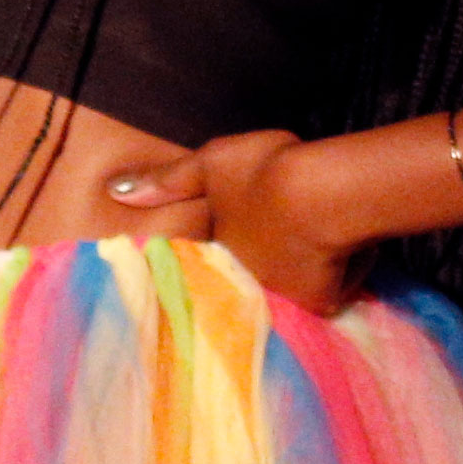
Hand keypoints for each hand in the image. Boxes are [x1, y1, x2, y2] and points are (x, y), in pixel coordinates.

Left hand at [102, 128, 367, 311]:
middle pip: (254, 270)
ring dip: (304, 267)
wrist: (318, 192)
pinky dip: (340, 274)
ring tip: (322, 240)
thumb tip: (114, 191)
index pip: (218, 251)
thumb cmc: (261, 171)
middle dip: (269, 258)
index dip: (231, 240)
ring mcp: (280, 293)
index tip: (245, 230)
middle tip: (290, 232)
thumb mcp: (211, 162)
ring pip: (291, 282)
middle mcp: (244, 277)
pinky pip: (330, 289)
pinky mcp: (319, 301)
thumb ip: (167, 179)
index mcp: (220, 244)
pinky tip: (348, 254)